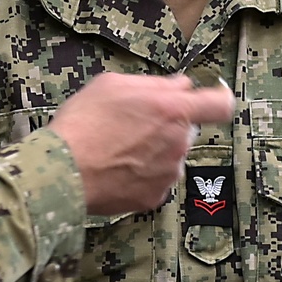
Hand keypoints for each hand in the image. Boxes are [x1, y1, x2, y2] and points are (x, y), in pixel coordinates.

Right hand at [51, 72, 233, 214]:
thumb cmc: (82, 123)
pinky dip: (140, 176)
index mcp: (172, 109)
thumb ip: (155, 83)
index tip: (208, 101)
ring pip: (170, 157)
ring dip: (153, 152)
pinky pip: (156, 181)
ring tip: (117, 150)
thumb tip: (180, 85)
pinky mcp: (155, 197)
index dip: (218, 100)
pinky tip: (116, 170)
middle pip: (186, 131)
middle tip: (130, 126)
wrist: (62, 172)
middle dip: (166, 127)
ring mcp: (168, 173)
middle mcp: (178, 143)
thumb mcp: (112, 85)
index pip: (219, 104)